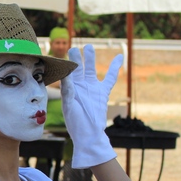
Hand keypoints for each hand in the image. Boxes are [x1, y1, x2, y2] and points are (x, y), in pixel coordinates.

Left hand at [61, 44, 123, 168]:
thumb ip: (68, 91)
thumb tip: (66, 77)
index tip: (61, 56)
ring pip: (91, 70)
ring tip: (89, 46)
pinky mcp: (103, 92)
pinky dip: (115, 67)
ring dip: (90, 58)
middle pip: (78, 68)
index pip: (66, 74)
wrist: (89, 134)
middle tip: (73, 47)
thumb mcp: (69, 106)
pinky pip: (110, 77)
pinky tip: (119, 57)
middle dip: (76, 57)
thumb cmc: (76, 123)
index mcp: (69, 90)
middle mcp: (79, 87)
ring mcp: (91, 88)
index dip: (64, 65)